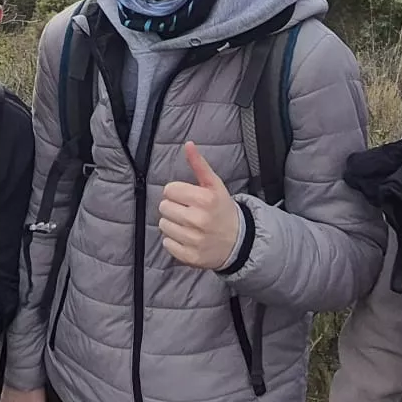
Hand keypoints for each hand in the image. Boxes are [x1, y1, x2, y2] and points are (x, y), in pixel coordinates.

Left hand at [157, 141, 241, 270]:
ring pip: (163, 225)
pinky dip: (174, 241)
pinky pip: (167, 244)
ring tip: (187, 224)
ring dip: (172, 224)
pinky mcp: (190, 257)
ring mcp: (194, 240)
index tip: (187, 197)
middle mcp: (198, 220)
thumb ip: (199, 164)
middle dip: (174, 207)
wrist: (238, 242)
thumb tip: (188, 144)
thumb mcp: (214, 185)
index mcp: (204, 200)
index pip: (169, 190)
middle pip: (164, 207)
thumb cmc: (222, 209)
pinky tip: (187, 237)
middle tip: (188, 211)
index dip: (177, 192)